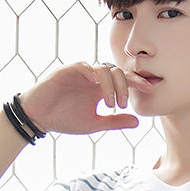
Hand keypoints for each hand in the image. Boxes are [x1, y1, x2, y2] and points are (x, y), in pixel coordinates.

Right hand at [18, 61, 154, 135]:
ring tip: (110, 104)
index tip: (150, 89)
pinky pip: (84, 67)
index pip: (123, 80)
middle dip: (125, 86)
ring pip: (104, 69)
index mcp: (101, 88)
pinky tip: (97, 86)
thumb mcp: (94, 123)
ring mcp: (81, 73)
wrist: (39, 118)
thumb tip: (137, 121)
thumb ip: (114, 121)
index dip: (137, 82)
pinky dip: (93, 74)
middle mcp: (94, 78)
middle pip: (118, 72)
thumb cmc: (64, 119)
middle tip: (123, 104)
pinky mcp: (67, 71)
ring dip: (111, 85)